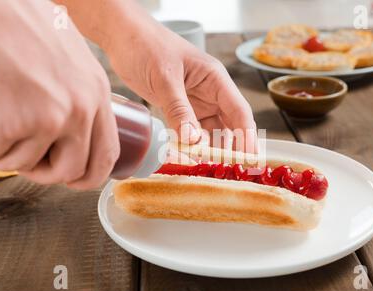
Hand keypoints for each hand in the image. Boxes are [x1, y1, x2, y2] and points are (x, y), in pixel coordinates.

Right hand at [0, 1, 118, 188]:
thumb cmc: (23, 26)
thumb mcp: (70, 61)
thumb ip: (79, 97)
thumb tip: (76, 136)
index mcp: (97, 93)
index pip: (107, 154)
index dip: (90, 176)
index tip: (76, 180)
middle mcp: (79, 108)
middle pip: (70, 170)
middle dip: (45, 172)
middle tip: (26, 156)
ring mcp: (48, 117)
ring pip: (27, 163)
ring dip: (9, 150)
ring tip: (2, 114)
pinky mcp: (14, 121)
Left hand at [104, 17, 257, 151]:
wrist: (123, 38)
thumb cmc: (147, 45)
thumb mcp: (165, 78)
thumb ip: (179, 109)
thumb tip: (194, 140)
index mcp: (215, 79)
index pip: (239, 111)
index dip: (246, 136)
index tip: (249, 157)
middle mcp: (210, 93)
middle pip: (229, 124)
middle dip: (231, 147)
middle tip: (231, 170)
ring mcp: (195, 102)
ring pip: (211, 131)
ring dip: (210, 149)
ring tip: (208, 166)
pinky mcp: (180, 109)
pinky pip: (191, 132)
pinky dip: (191, 145)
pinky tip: (189, 157)